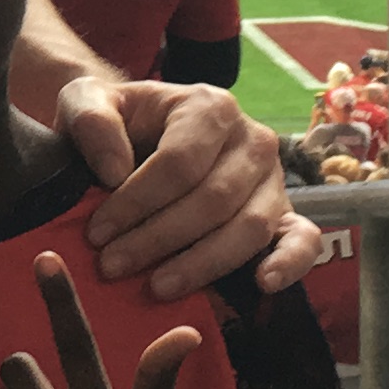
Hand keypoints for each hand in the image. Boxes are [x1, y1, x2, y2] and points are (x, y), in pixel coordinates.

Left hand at [68, 77, 319, 296]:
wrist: (142, 134)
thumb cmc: (117, 122)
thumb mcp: (86, 102)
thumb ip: (90, 121)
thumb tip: (115, 170)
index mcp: (209, 106)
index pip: (179, 162)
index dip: (136, 202)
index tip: (96, 234)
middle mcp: (252, 139)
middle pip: (213, 199)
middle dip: (159, 239)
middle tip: (112, 267)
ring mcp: (274, 178)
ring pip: (249, 226)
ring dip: (202, 263)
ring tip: (157, 286)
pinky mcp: (285, 213)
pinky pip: (302, 239)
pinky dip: (290, 263)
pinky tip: (262, 283)